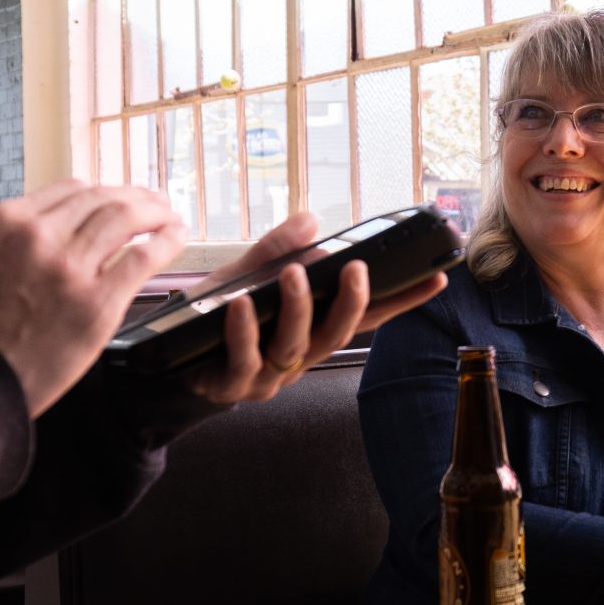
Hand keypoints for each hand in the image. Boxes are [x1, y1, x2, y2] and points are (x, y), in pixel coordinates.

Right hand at [0, 180, 186, 417]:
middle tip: (154, 201)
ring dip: (156, 211)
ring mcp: (70, 268)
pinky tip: (177, 237)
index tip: (117, 199)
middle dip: (136, 197)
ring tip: (169, 215)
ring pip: (127, 218)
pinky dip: (167, 240)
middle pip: (103, 198)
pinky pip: (144, 257)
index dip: (102, 193)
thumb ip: (14, 240)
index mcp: (7, 222)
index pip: (70, 189)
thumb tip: (55, 227)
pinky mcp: (97, 303)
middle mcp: (39, 236)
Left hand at [180, 212, 448, 405]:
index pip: (366, 315)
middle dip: (350, 301)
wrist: (166, 361)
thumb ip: (278, 249)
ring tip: (293, 273)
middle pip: (337, 334)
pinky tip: (241, 305)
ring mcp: (269, 376)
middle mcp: (299, 357)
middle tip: (356, 268)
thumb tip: (312, 220)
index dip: (402, 299)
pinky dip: (243, 332)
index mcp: (313, 331)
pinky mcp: (233, 385)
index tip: (437, 276)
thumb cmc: (215, 317)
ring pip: (295, 347)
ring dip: (297, 308)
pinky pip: (244, 359)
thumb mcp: (248, 275)